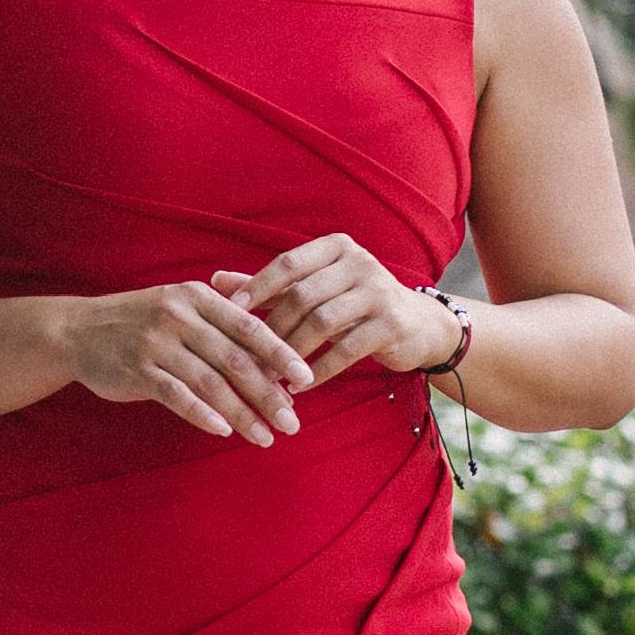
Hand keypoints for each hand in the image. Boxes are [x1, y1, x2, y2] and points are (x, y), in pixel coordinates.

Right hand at [62, 281, 312, 445]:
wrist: (78, 331)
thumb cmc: (142, 320)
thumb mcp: (182, 303)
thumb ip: (226, 317)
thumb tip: (277, 354)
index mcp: (197, 297)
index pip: (249, 326)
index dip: (280, 353)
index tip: (307, 378)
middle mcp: (178, 316)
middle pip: (234, 359)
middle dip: (267, 393)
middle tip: (293, 421)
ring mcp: (155, 344)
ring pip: (209, 383)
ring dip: (242, 413)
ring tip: (265, 437)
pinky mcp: (137, 370)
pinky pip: (176, 396)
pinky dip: (201, 414)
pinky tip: (224, 431)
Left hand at [212, 234, 465, 383]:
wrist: (419, 325)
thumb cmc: (352, 305)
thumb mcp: (313, 289)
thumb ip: (268, 286)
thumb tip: (214, 281)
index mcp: (335, 247)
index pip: (287, 264)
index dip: (256, 288)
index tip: (228, 314)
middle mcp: (359, 262)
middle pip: (302, 296)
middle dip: (271, 330)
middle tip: (245, 358)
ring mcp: (378, 291)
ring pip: (321, 322)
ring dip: (291, 353)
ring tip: (269, 377)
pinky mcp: (392, 324)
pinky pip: (346, 349)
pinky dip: (319, 370)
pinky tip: (300, 386)